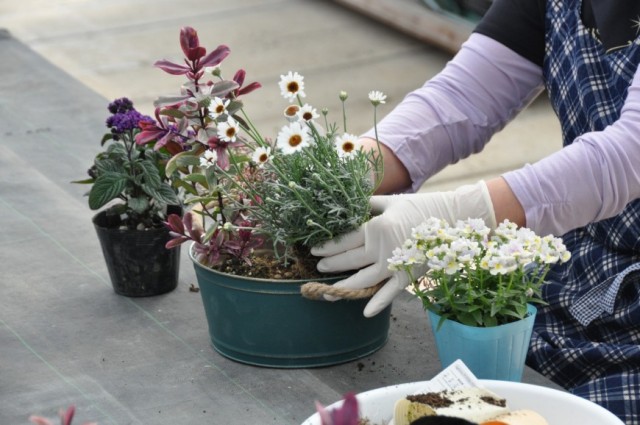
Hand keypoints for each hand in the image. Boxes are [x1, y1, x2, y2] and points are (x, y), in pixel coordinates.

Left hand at [310, 181, 495, 316]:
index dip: (327, 246)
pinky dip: (378, 303)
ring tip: (328, 292)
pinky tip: (365, 312)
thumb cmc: (419, 207)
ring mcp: (395, 264)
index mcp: (376, 226)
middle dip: (331, 265)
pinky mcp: (408, 275)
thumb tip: (347, 205)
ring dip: (344, 287)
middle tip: (319, 268)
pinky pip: (390, 293)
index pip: (344, 239)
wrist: (452, 218)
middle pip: (350, 260)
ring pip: (363, 279)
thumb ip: (367, 204)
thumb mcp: (391, 202)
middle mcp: (382, 247)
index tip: (314, 250)